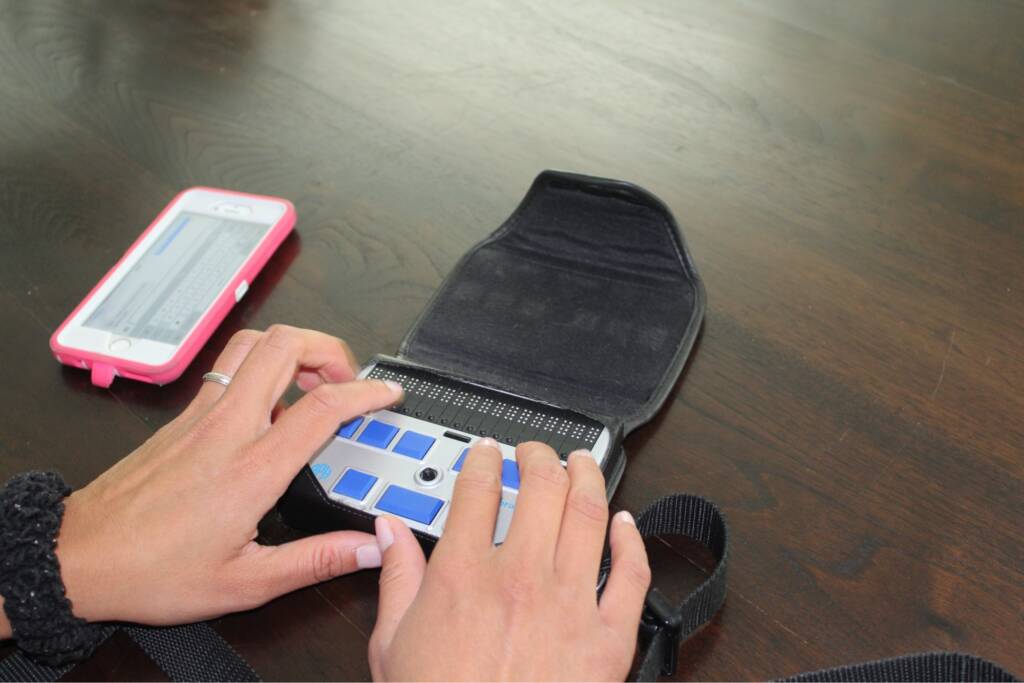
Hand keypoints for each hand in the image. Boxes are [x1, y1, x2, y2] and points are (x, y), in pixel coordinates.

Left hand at [51, 325, 401, 625]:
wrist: (80, 557)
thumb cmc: (152, 571)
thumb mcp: (245, 584)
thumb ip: (315, 561)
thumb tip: (368, 548)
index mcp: (251, 469)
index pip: (322, 406)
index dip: (365, 391)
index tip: (386, 394)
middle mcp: (227, 428)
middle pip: (284, 345)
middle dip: (329, 348)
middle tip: (348, 378)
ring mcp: (201, 415)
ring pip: (252, 344)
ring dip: (292, 347)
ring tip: (314, 380)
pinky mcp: (183, 416)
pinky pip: (230, 367)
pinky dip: (262, 366)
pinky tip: (271, 405)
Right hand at [368, 441, 651, 681]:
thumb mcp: (393, 646)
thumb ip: (395, 578)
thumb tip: (388, 531)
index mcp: (464, 575)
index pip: (477, 489)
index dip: (484, 458)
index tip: (488, 452)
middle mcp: (521, 577)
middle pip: (540, 486)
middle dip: (539, 455)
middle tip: (536, 451)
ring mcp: (570, 604)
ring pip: (588, 514)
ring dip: (588, 477)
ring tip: (583, 462)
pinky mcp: (608, 638)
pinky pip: (630, 574)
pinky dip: (632, 540)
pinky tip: (626, 522)